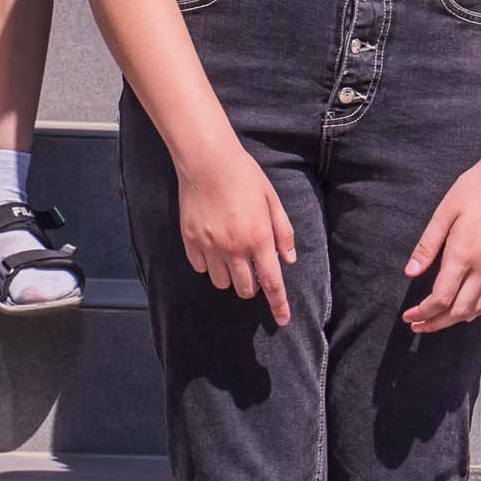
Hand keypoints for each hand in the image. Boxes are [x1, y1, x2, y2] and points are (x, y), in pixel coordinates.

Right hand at [175, 139, 299, 324]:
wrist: (207, 160)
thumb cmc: (244, 176)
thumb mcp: (272, 200)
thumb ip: (283, 232)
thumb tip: (289, 260)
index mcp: (258, 238)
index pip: (271, 282)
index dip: (278, 304)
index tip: (282, 320)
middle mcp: (234, 248)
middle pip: (245, 289)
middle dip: (252, 286)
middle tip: (251, 266)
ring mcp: (209, 246)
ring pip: (221, 283)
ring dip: (230, 276)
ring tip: (230, 253)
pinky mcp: (190, 241)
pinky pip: (201, 268)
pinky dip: (208, 264)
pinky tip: (212, 244)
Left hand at [401, 153, 480, 332]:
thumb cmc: (477, 188)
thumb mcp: (444, 212)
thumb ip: (427, 245)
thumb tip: (410, 271)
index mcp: (464, 254)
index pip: (441, 298)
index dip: (423, 313)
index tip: (409, 316)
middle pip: (459, 310)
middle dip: (436, 323)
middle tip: (418, 326)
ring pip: (478, 308)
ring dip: (456, 319)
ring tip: (438, 322)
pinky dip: (479, 309)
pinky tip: (468, 308)